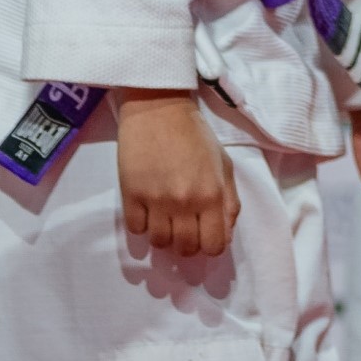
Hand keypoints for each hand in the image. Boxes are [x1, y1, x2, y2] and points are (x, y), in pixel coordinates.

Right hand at [117, 90, 239, 256]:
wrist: (159, 110)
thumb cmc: (195, 135)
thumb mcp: (223, 164)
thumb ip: (229, 200)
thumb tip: (226, 232)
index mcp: (212, 194)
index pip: (214, 245)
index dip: (210, 245)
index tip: (205, 235)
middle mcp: (185, 202)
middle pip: (185, 249)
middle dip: (187, 243)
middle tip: (184, 226)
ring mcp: (156, 201)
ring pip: (159, 243)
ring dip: (164, 235)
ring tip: (165, 217)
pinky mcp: (131, 196)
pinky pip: (137, 229)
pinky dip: (143, 224)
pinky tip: (148, 207)